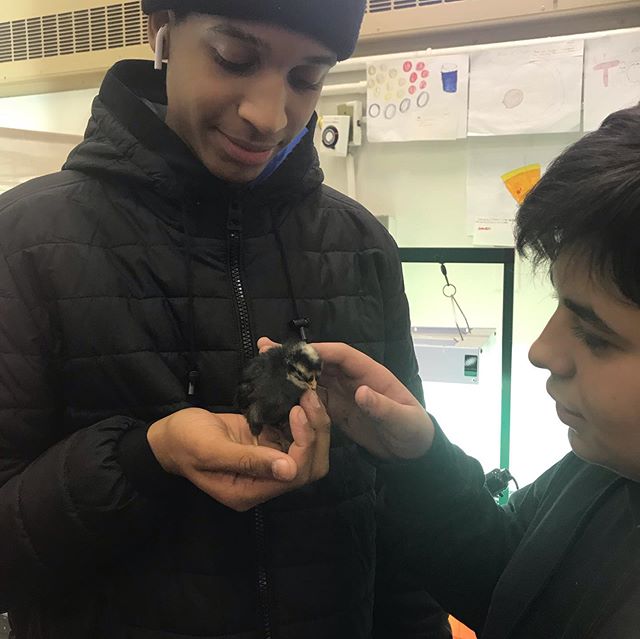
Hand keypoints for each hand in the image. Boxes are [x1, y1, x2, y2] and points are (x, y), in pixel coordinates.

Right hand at [147, 394, 329, 511]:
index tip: (298, 410)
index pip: (296, 474)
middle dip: (317, 432)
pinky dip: (302, 417)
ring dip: (313, 422)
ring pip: (308, 449)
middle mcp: (265, 481)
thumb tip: (288, 469)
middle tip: (309, 398)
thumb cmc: (185, 442)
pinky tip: (298, 396)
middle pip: (310, 465)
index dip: (304, 443)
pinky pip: (295, 434)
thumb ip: (248, 460)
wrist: (171, 434)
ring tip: (307, 393)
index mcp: (250, 491)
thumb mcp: (210, 449)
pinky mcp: (268, 444)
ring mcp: (269, 462)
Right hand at [258, 338, 434, 460]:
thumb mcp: (401, 420)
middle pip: (321, 362)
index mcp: (370, 373)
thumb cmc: (412, 431)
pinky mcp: (335, 409)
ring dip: (290, 372)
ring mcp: (342, 393)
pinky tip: (275, 393)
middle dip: (295, 356)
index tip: (295, 352)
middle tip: (266, 349)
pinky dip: (295, 394)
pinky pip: (313, 398)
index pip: (342, 355)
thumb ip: (382, 407)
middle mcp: (352, 379)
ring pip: (313, 377)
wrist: (412, 453)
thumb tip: (361, 391)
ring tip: (263, 366)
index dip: (319, 351)